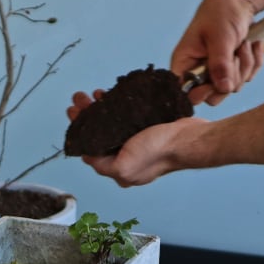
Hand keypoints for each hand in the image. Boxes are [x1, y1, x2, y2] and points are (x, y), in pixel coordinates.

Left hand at [67, 91, 208, 186]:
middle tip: (79, 98)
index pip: (91, 149)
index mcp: (119, 170)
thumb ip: (101, 164)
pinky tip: (110, 94)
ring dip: (99, 107)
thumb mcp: (124, 167)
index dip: (79, 130)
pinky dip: (116, 104)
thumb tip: (87, 155)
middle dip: (86, 114)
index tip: (73, 112)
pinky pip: (125, 115)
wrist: (190, 139)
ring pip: (110, 122)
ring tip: (93, 93)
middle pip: (99, 134)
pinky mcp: (147, 128)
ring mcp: (137, 142)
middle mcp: (127, 157)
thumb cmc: (159, 153)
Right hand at [170, 0, 263, 105]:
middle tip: (236, 55)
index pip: (186, 93)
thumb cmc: (220, 13)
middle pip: (213, 96)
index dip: (201, 92)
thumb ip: (220, 64)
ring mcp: (216, 73)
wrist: (237, 0)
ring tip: (244, 44)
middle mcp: (198, 73)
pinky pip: (247, 78)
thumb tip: (223, 88)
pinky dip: (254, 62)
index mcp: (184, 65)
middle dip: (231, 77)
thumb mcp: (220, 37)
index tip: (216, 81)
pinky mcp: (232, 70)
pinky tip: (252, 46)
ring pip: (233, 87)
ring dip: (245, 65)